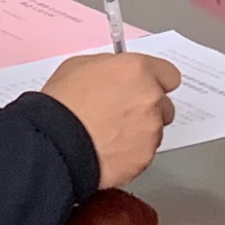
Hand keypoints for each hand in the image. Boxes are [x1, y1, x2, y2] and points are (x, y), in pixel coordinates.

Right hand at [41, 50, 181, 188]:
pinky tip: (108, 151)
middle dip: (148, 110)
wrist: (55, 143)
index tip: (147, 87)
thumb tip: (115, 75)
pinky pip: (144, 154)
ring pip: (154, 132)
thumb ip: (110, 69)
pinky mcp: (145, 158)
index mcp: (138, 70)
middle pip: (164, 105)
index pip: (169, 75)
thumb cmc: (61, 104)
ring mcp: (150, 130)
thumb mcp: (79, 66)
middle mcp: (150, 98)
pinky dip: (130, 154)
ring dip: (139, 133)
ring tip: (109, 136)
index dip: (156, 82)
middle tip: (122, 115)